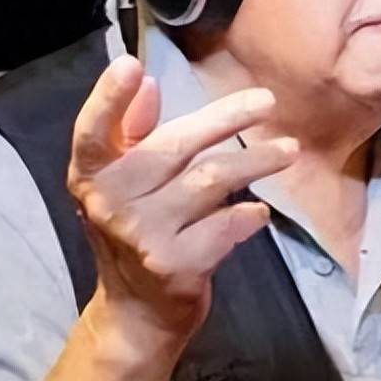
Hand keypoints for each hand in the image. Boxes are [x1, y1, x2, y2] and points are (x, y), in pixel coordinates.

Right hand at [66, 55, 297, 366]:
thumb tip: (151, 87)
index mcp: (91, 178)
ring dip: (256, 162)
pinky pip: (225, 225)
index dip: (108, 98)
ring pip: (210, 181)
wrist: (137, 315)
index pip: (93, 133)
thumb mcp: (122, 186)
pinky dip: (248, 216)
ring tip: (288, 151)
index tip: (132, 65)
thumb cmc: (135, 233)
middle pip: (174, 146)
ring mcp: (144, 237)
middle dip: (227, 118)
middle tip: (267, 102)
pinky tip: (259, 213)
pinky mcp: (176, 266)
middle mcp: (110, 205)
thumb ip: (132, 135)